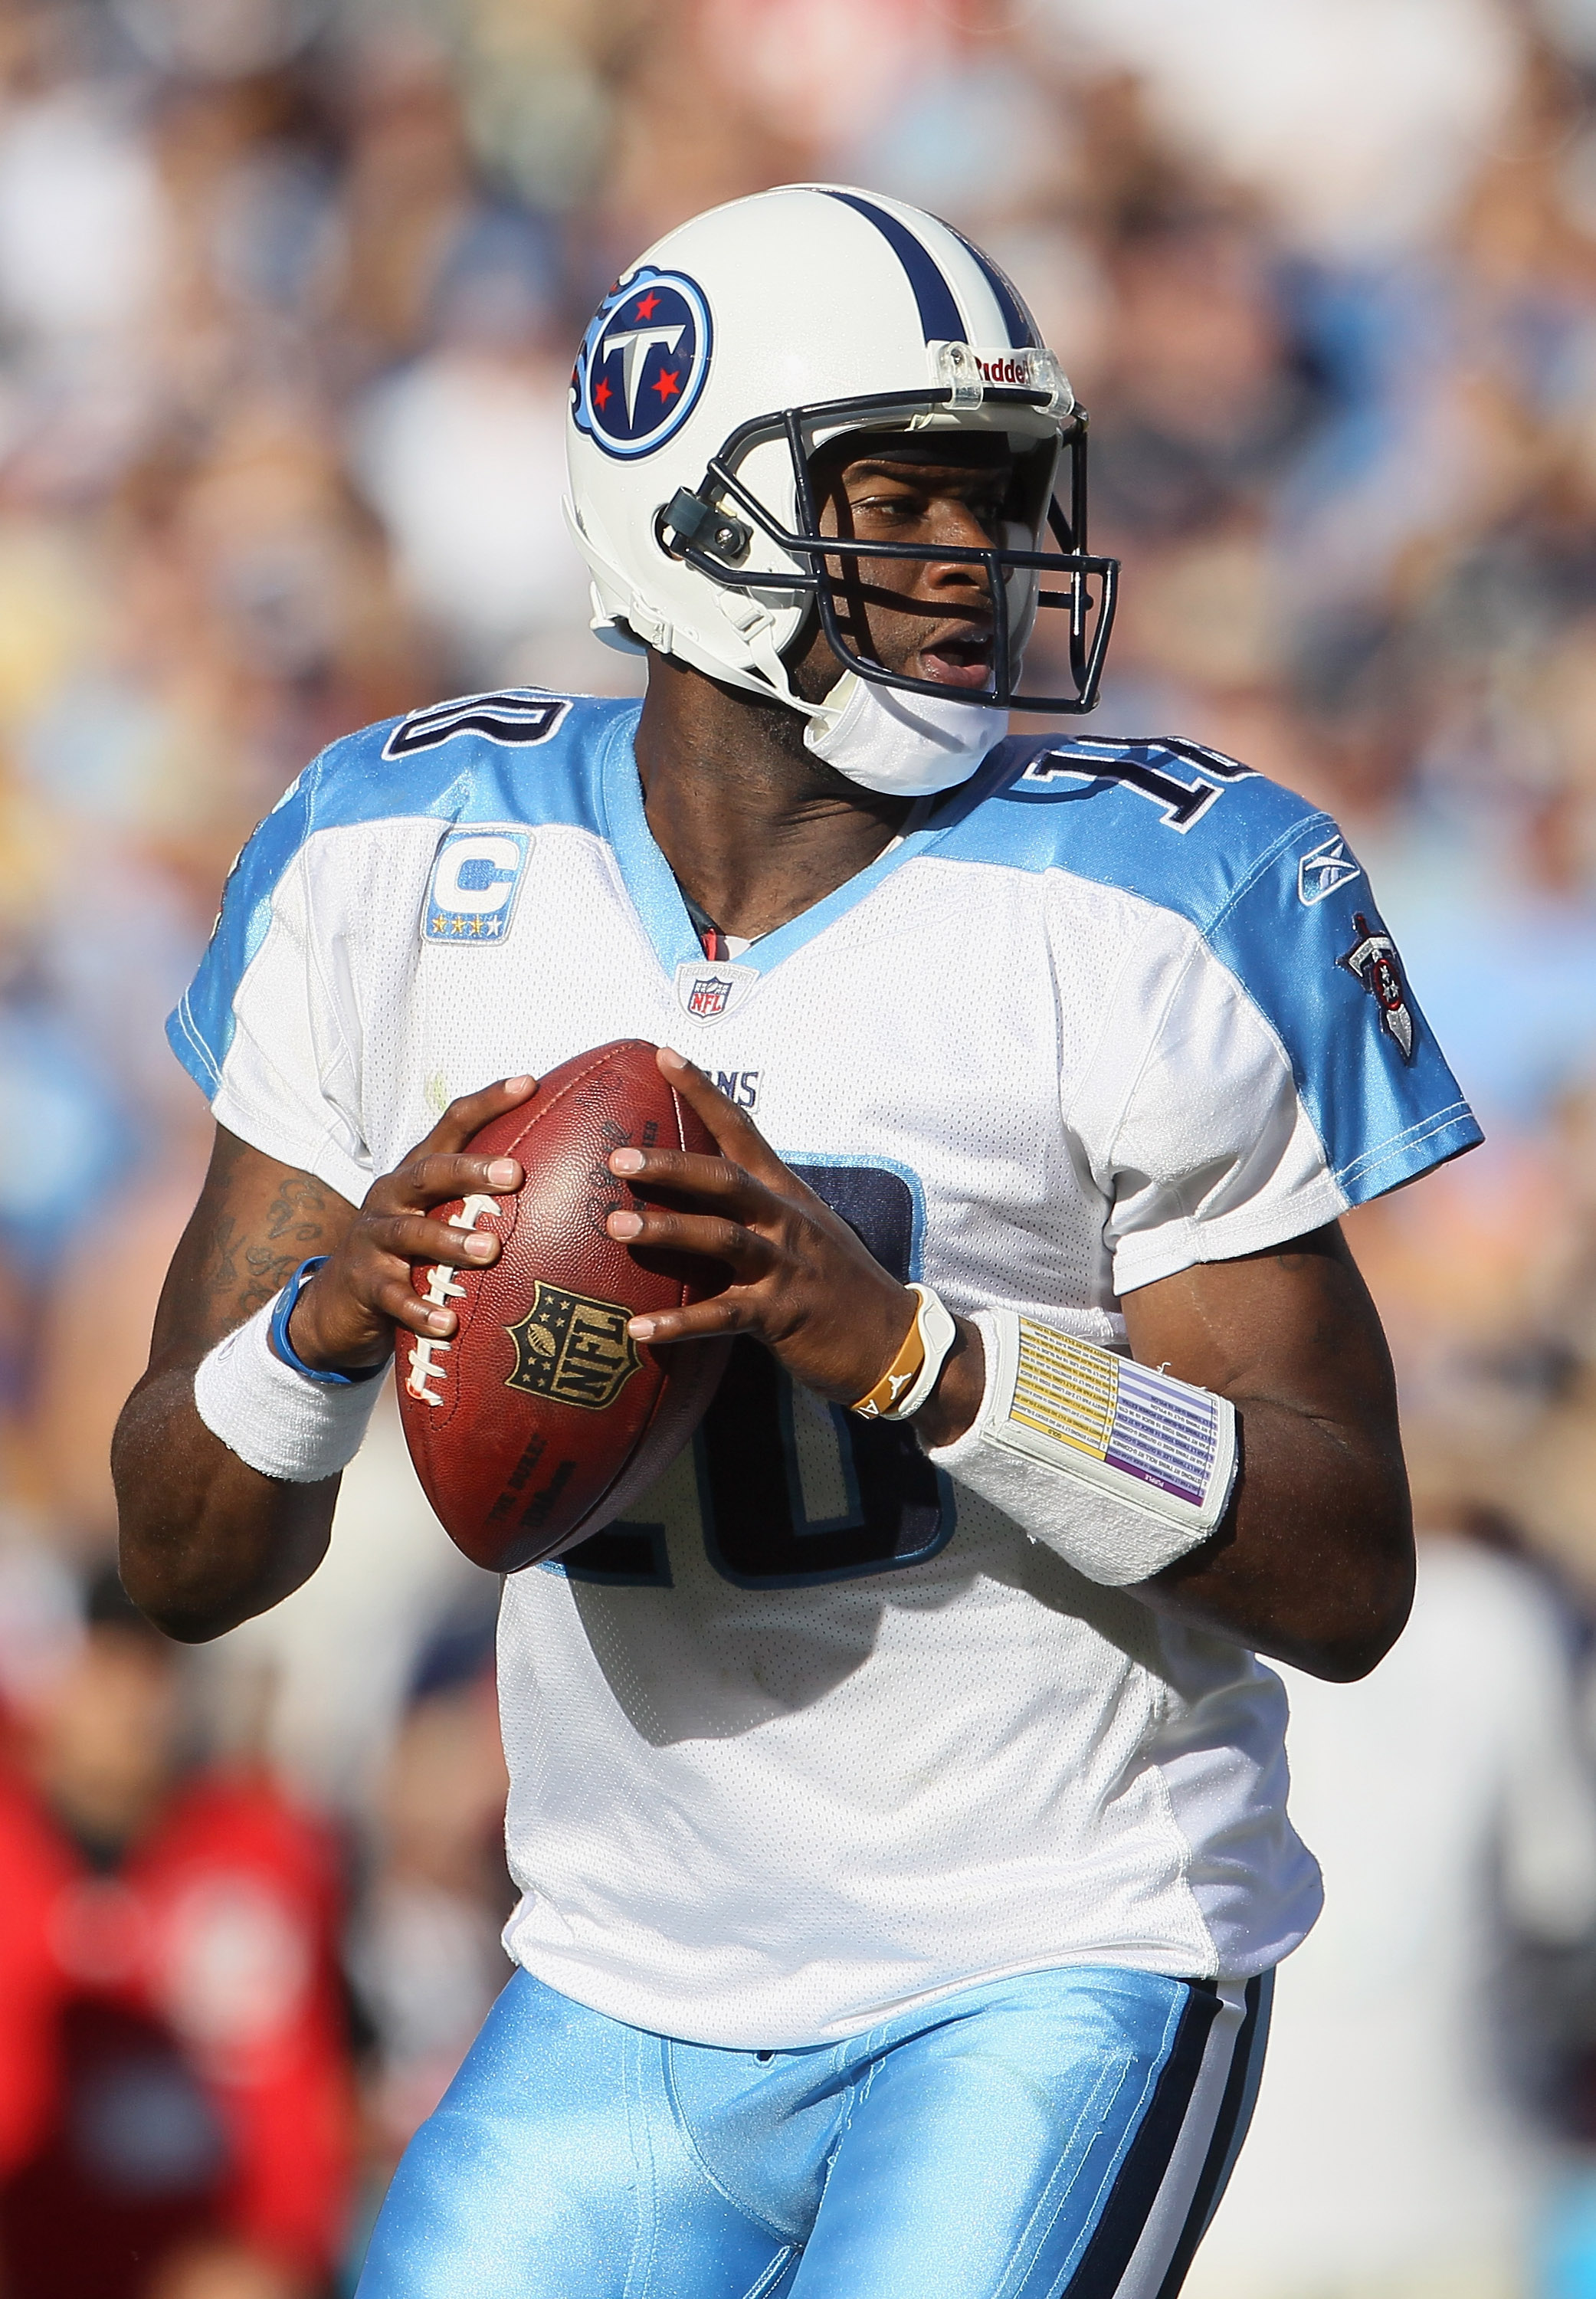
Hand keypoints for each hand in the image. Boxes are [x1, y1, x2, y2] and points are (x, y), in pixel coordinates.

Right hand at [285, 1077, 535, 1372]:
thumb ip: (480, 1197)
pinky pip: (394, 1297)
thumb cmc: (408, 1252)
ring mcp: (375, 1240)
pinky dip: (421, 1310)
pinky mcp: (365, 1285)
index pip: (451, 1125)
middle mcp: (392, 1197)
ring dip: (451, 1240)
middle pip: (429, 1173)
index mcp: (417, 1172)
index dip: (488, 1102)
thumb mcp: (437, 1214)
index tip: (530, 1083)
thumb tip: (565, 1183)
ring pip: (411, 1234)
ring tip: (489, 1250)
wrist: (338, 1302)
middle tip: (514, 1173)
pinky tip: (448, 1323)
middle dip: (470, 1170)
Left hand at [602, 1049, 942, 1411]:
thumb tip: (706, 1190)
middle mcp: (785, 1221)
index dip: (703, 1092)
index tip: (664, 1055)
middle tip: (618, 1159)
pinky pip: (722, 1316)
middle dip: (671, 1166)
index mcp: (787, 1194)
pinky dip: (679, 1323)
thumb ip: (760, 1207)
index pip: (742, 1130)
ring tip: (616, 1228)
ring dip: (667, 1232)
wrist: (893, 1339)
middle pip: (725, 1180)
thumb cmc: (838, 1284)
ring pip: (721, 1239)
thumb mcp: (807, 1229)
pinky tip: (639, 1330)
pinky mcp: (781, 1315)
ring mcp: (784, 1267)